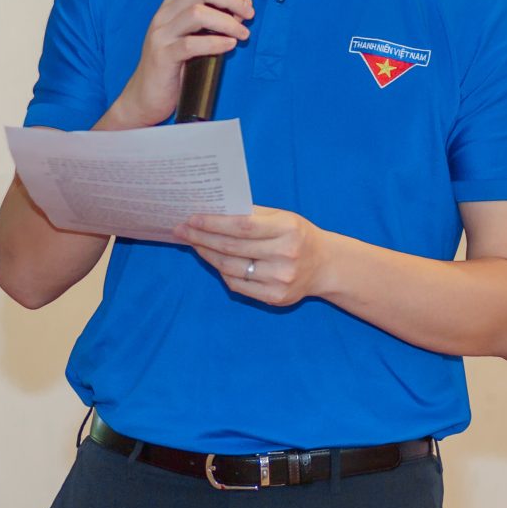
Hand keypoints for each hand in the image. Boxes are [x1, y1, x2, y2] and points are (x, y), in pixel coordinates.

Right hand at [101, 0, 255, 129]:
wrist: (144, 98)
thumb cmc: (173, 67)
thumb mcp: (189, 36)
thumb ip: (208, 20)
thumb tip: (240, 8)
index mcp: (170, 6)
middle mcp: (163, 16)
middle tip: (248, 12)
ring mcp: (161, 36)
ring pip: (197, 13)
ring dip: (227, 21)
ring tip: (243, 32)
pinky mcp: (163, 57)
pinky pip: (191, 45)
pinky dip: (216, 43)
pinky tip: (230, 45)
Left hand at [176, 207, 331, 306]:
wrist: (325, 266)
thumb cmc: (297, 235)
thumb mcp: (283, 217)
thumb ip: (252, 214)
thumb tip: (214, 210)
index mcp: (288, 229)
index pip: (242, 226)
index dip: (213, 223)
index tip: (191, 218)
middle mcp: (285, 255)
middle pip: (232, 247)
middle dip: (202, 238)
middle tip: (181, 230)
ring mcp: (280, 279)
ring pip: (231, 267)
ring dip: (207, 255)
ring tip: (193, 244)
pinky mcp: (275, 297)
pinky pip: (238, 284)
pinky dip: (222, 271)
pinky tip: (213, 260)